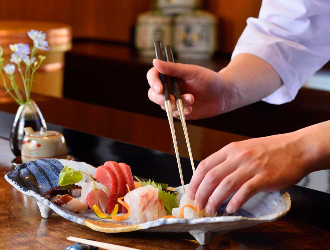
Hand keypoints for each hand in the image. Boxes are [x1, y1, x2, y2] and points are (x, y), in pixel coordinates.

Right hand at [147, 59, 232, 119]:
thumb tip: (154, 61)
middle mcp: (169, 87)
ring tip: (192, 99)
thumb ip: (173, 68)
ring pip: (164, 105)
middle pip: (153, 94)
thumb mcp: (191, 72)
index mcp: (170, 75)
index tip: (160, 88)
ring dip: (176, 104)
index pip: (153, 76)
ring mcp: (173, 100)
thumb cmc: (209, 79)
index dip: (153, 82)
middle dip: (161, 98)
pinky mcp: (179, 111)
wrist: (223, 95)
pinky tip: (191, 109)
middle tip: (172, 100)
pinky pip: (174, 114)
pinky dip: (181, 112)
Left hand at [187, 132, 308, 213]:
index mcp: (230, 149)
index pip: (204, 165)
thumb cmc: (270, 150)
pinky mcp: (264, 177)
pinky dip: (236, 202)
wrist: (297, 148)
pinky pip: (245, 191)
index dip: (195, 181)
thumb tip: (212, 178)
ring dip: (215, 200)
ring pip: (225, 185)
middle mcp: (238, 156)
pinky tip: (231, 209)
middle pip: (211, 177)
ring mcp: (251, 166)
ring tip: (211, 209)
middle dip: (202, 194)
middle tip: (199, 205)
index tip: (192, 193)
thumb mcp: (244, 149)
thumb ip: (228, 160)